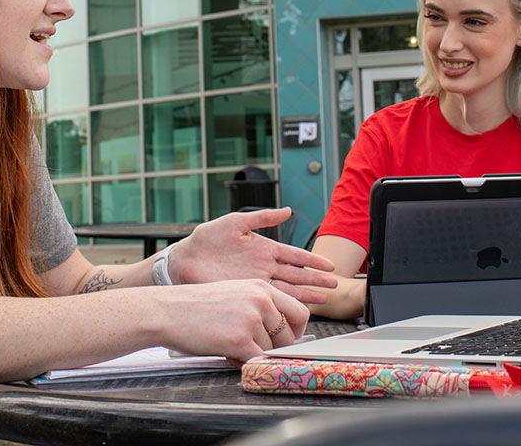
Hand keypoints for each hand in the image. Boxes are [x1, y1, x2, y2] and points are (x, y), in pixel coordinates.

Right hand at [159, 279, 308, 363]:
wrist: (166, 311)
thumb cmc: (196, 306)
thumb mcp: (234, 294)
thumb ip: (259, 307)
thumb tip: (282, 332)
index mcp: (261, 287)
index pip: (299, 312)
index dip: (296, 331)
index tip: (287, 339)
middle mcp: (260, 300)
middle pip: (289, 336)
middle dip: (276, 348)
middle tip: (255, 349)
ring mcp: (251, 320)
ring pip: (270, 350)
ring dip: (254, 354)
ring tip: (230, 346)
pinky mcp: (239, 340)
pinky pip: (257, 361)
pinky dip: (246, 364)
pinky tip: (228, 354)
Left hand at [167, 208, 336, 304]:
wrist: (185, 260)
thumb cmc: (207, 239)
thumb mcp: (236, 222)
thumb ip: (262, 217)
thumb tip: (288, 210)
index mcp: (264, 248)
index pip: (294, 255)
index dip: (312, 260)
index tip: (330, 265)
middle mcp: (264, 266)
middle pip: (296, 274)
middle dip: (316, 279)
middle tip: (335, 285)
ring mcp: (257, 281)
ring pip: (287, 289)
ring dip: (306, 294)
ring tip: (324, 298)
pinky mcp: (247, 293)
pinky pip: (271, 299)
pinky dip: (286, 304)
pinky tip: (297, 308)